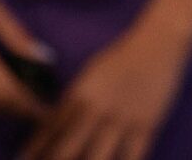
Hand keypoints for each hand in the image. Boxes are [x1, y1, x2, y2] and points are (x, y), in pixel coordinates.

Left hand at [20, 19, 191, 159]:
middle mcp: (95, 112)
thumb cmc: (120, 57)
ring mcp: (121, 122)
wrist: (158, 43)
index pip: (48, 132)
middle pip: (67, 153)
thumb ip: (73, 101)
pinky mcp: (146, 127)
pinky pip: (131, 159)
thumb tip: (54, 126)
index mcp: (78, 96)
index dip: (33, 152)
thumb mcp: (89, 75)